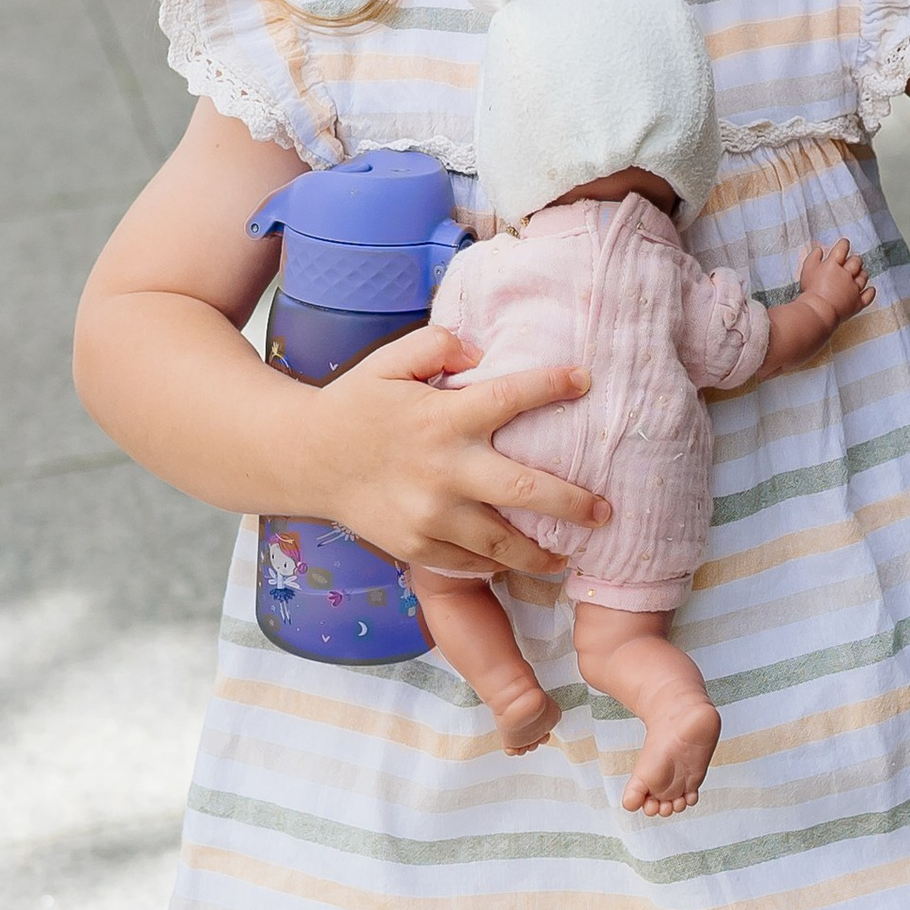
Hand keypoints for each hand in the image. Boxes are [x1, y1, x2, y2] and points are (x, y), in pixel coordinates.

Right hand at [297, 326, 607, 576]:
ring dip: (543, 552)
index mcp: (442, 418)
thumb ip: (439, 345)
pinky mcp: (417, 548)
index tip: (586, 381)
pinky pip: (469, 563)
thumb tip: (482, 354)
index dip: (554, 386)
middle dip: (575, 504)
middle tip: (605, 511)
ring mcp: (430, 516)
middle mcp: (443, 471)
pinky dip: (497, 565)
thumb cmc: (357, 405)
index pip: (512, 397)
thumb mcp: (391, 361)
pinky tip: (516, 562)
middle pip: (527, 491)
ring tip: (572, 552)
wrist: (304, 460)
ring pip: (503, 544)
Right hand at [798, 236, 875, 327]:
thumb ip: (813, 258)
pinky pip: (868, 295)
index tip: (844, 243)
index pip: (842, 248)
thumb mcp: (807, 270)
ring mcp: (854, 289)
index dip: (844, 244)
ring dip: (862, 273)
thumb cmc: (811, 292)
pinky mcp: (858, 302)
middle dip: (854, 259)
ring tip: (859, 274)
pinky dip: (870, 291)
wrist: (818, 311)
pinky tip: (870, 289)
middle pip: (856, 261)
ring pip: (863, 277)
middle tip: (852, 261)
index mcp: (834, 264)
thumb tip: (819, 250)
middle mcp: (847, 274)